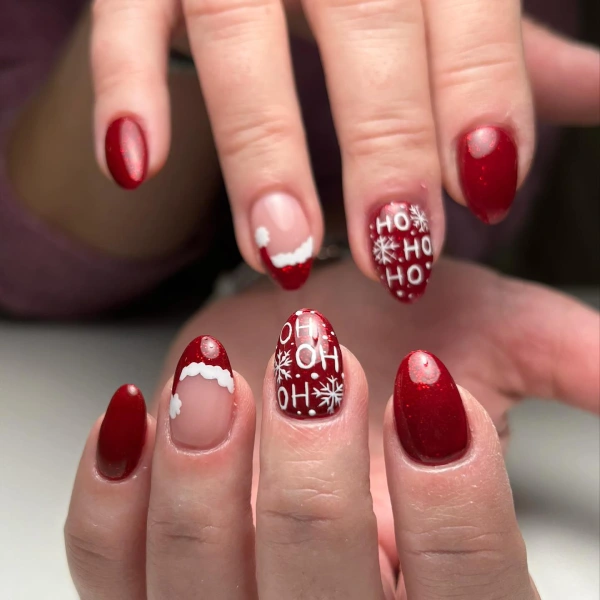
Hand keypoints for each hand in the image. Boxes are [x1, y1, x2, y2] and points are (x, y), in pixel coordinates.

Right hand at [91, 0, 599, 299]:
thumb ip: (505, 47)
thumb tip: (595, 98)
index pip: (467, 9)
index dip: (478, 98)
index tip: (483, 192)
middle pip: (368, 26)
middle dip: (383, 146)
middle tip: (392, 253)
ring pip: (241, 36)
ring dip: (262, 152)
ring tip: (279, 250)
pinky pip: (124, 18)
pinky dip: (126, 87)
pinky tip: (135, 162)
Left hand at [156, 257, 598, 561]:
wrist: (294, 338)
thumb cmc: (391, 335)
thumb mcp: (488, 334)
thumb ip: (564, 355)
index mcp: (438, 588)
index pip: (468, 599)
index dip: (454, 505)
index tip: (431, 388)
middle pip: (320, 597)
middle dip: (313, 476)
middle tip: (315, 362)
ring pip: (196, 590)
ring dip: (205, 478)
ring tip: (220, 382)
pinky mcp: (142, 569)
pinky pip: (108, 560)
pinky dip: (114, 493)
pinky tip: (143, 415)